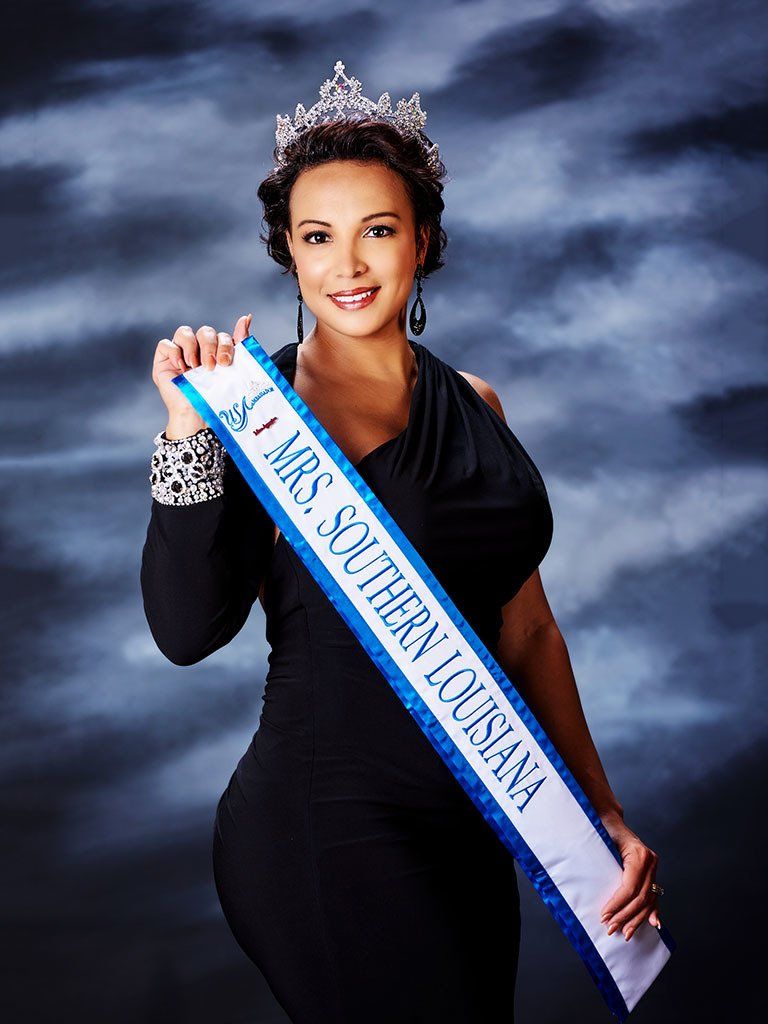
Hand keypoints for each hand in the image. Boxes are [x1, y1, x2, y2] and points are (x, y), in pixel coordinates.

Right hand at [151, 314, 253, 421]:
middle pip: (205, 331)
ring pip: (185, 332)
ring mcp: (181, 355)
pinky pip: (166, 344)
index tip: (227, 360)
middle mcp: (199, 352)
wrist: (199, 418)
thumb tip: (247, 317)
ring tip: (195, 366)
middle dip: (211, 346)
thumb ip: (241, 344)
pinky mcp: (164, 361)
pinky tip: (181, 367)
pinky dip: (174, 352)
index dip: (226, 343)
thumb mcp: (235, 370)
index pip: (222, 336)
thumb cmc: (217, 399)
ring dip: (193, 347)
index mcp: (217, 354)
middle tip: (213, 366)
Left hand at [599, 811, 661, 940]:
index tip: (604, 916)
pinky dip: (653, 911)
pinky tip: (654, 924)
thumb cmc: (601, 828)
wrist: (609, 819)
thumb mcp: (599, 841)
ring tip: (625, 933)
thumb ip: (598, 861)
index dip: (617, 904)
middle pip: (640, 897)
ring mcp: (653, 866)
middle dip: (625, 915)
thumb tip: (585, 884)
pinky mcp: (651, 872)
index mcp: (638, 853)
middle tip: (610, 928)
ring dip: (636, 919)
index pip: (630, 887)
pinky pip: (653, 894)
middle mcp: (650, 861)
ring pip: (648, 900)